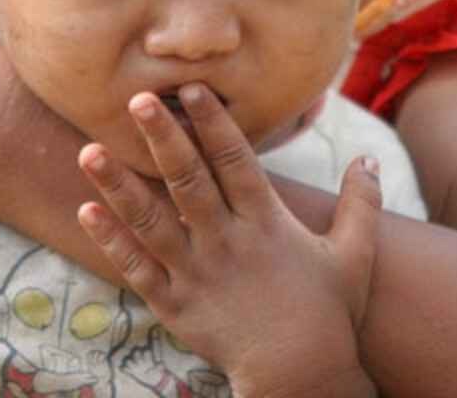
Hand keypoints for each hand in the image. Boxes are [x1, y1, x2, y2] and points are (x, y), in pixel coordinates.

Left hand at [77, 84, 379, 397]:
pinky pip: (136, 268)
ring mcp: (196, 274)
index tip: (192, 88)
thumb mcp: (353, 257)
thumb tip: (369, 158)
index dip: (214, 124)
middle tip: (136, 99)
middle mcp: (227, 243)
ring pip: (150, 222)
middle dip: (162, 139)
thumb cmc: (328, 315)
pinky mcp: (175, 304)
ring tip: (88, 150)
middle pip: (188, 182)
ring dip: (118, 185)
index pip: (236, 162)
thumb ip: (360, 204)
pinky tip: (87, 209)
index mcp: (266, 224)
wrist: (301, 379)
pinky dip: (110, 240)